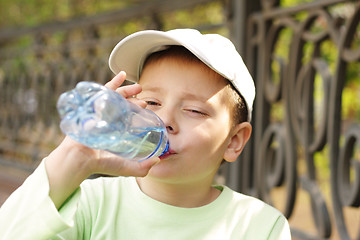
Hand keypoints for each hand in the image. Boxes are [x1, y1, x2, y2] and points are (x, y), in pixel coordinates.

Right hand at [46, 72, 158, 207]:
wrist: (82, 158)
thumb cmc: (102, 164)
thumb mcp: (127, 167)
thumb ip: (143, 167)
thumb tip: (159, 159)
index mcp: (117, 131)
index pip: (129, 117)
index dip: (138, 111)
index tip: (147, 108)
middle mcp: (109, 120)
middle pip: (124, 105)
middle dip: (135, 100)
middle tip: (144, 99)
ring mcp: (101, 112)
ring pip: (116, 97)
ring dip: (127, 89)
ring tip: (138, 86)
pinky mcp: (94, 106)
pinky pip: (104, 90)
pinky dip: (113, 81)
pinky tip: (122, 74)